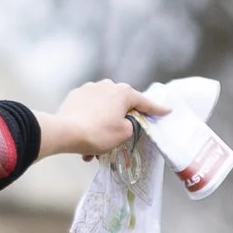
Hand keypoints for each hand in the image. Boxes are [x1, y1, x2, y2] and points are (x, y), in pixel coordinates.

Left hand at [47, 79, 166, 159]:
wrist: (65, 132)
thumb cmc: (98, 133)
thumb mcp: (123, 134)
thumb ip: (132, 125)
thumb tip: (125, 122)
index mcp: (123, 93)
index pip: (145, 103)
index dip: (157, 110)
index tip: (167, 111)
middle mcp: (107, 85)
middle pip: (121, 105)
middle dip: (121, 122)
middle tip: (120, 136)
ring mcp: (89, 89)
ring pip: (103, 109)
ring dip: (102, 125)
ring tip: (96, 146)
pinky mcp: (75, 96)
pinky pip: (88, 110)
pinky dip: (90, 122)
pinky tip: (85, 138)